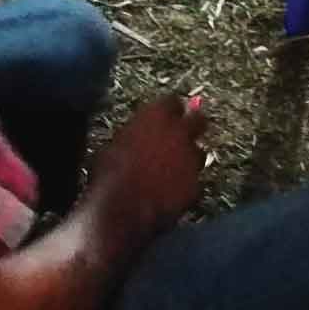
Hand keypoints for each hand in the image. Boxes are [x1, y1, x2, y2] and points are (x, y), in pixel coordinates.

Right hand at [84, 94, 206, 244]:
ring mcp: (191, 160)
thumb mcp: (113, 144)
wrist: (121, 207)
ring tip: (174, 170)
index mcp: (156, 115)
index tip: (165, 115)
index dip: (169, 109)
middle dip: (193, 125)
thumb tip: (135, 138)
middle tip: (185, 134)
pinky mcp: (195, 186)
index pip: (172, 101)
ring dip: (190, 159)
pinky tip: (172, 193)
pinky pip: (194, 182)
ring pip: (199, 153)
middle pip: (198, 120)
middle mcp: (180, 132)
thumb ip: (132, 135)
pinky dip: (186, 186)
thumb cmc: (108, 173)